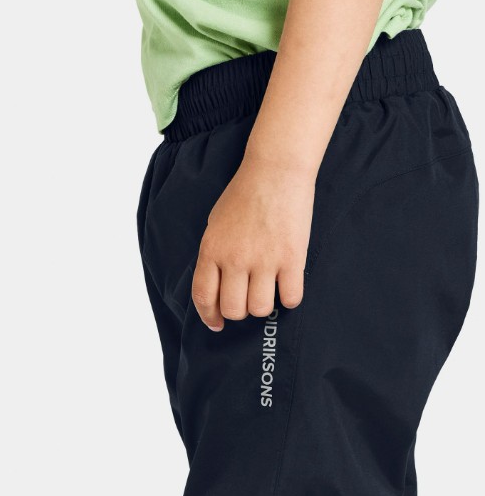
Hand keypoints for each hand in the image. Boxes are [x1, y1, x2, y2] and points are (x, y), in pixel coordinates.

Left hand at [192, 149, 314, 331]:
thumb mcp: (215, 223)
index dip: (209, 316)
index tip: (216, 324)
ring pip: (260, 309)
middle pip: (233, 309)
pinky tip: (288, 286)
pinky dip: (289, 298)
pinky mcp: (292, 259)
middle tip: (247, 299)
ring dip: (264, 305)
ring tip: (268, 289)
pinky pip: (290, 298)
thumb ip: (214, 255)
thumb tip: (218, 285)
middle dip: (239, 311)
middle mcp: (235, 259)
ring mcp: (264, 260)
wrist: (275, 171)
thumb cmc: (244, 194)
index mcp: (212, 249)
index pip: (204, 296)